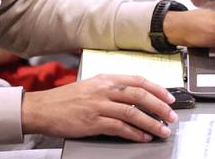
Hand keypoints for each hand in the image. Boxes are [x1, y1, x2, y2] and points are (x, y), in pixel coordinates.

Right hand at [21, 74, 177, 141]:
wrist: (43, 109)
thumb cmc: (65, 99)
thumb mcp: (90, 86)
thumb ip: (111, 89)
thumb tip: (135, 96)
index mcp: (105, 78)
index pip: (138, 80)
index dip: (157, 89)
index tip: (169, 97)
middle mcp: (104, 89)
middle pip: (139, 95)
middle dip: (160, 106)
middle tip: (171, 115)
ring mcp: (98, 105)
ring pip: (133, 112)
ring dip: (151, 122)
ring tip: (162, 130)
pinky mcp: (93, 122)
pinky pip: (120, 127)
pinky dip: (135, 133)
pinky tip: (143, 137)